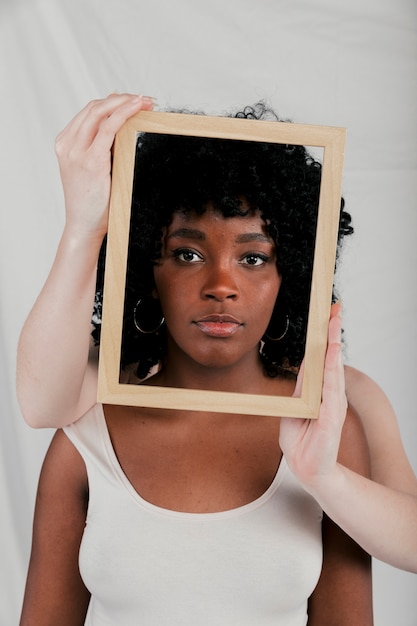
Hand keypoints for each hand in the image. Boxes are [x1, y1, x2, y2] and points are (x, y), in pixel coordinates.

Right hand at [55, 93, 153, 239]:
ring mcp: (76, 152)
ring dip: (125, 103)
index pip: (89, 113)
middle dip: (121, 98)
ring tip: (145, 102)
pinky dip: (123, 114)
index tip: (133, 101)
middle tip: (145, 99)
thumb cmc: (92, 203)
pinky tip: (137, 109)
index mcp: (65, 144)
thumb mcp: (92, 170)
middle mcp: (67, 144)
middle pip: (94, 108)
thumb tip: (123, 131)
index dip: (112, 102)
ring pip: (100, 113)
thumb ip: (101, 150)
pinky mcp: (90, 161)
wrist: (84, 226)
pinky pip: (108, 129)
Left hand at [279, 302, 346, 489]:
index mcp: (318, 391)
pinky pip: (331, 388)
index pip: (321, 358)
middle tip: (334, 308)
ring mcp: (332, 403)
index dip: (323, 336)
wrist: (306, 469)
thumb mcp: (294, 410)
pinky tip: (333, 353)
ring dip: (333, 344)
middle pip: (329, 357)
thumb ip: (301, 391)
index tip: (327, 314)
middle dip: (331, 331)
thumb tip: (304, 371)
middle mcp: (328, 393)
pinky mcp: (331, 416)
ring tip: (334, 323)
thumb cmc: (302, 441)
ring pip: (333, 367)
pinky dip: (332, 369)